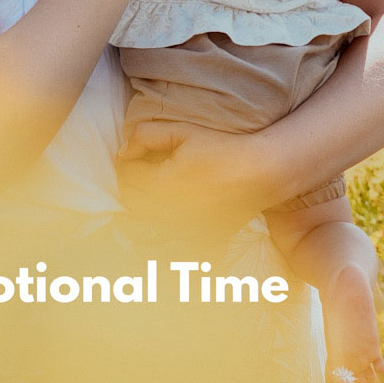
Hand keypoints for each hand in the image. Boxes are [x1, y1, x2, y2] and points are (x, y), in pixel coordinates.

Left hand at [116, 120, 269, 246]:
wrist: (259, 172)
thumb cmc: (221, 148)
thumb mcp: (182, 131)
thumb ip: (146, 136)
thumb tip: (123, 150)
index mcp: (161, 185)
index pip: (127, 177)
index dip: (126, 162)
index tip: (134, 155)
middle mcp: (168, 214)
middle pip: (131, 203)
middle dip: (129, 186)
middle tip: (141, 171)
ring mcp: (183, 231)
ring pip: (142, 232)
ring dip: (136, 215)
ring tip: (147, 198)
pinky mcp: (199, 241)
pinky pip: (168, 251)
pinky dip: (157, 242)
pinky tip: (160, 228)